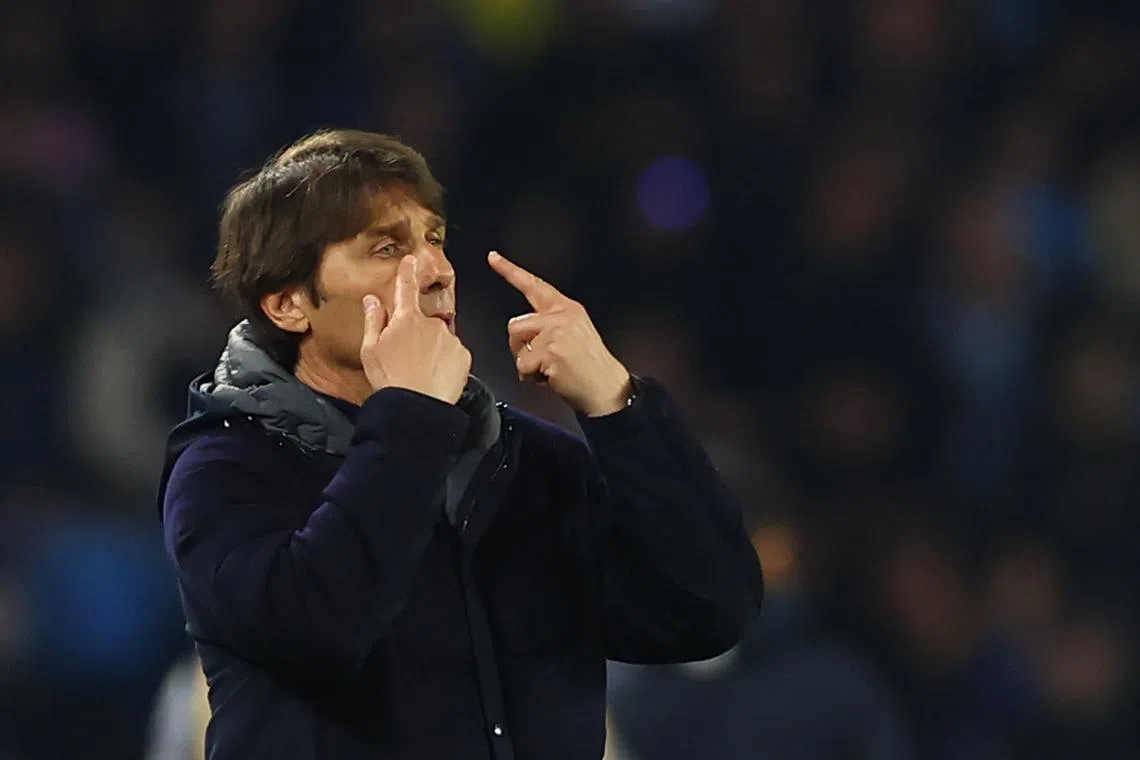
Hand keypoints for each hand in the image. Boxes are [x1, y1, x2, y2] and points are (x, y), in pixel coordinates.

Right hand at [361, 256, 470, 403]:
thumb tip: (372, 300)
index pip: (406, 288)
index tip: (411, 260)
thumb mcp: (370, 349)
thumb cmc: (391, 381)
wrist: (417, 409)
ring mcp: (450, 339)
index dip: (407, 272)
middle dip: (416, 334)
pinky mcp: (464, 356)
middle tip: (405, 358)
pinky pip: (453, 353)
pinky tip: (434, 375)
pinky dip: (446, 361)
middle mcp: (431, 324)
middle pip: (423, 321)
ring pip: (439, 338)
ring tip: (419, 371)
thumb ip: (373, 320)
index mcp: (406, 319)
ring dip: (432, 349)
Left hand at [488, 251, 630, 416]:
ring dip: (527, 364)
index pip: (534, 285)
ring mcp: (557, 333)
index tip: (493, 257)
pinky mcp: (551, 351)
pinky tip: (552, 377)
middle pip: (514, 326)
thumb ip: (549, 324)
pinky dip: (532, 378)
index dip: (510, 271)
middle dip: (520, 348)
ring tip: (550, 368)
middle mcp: (562, 316)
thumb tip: (519, 331)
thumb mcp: (574, 332)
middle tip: (543, 360)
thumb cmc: (589, 367)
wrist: (607, 388)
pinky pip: (523, 366)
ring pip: (517, 347)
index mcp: (567, 308)